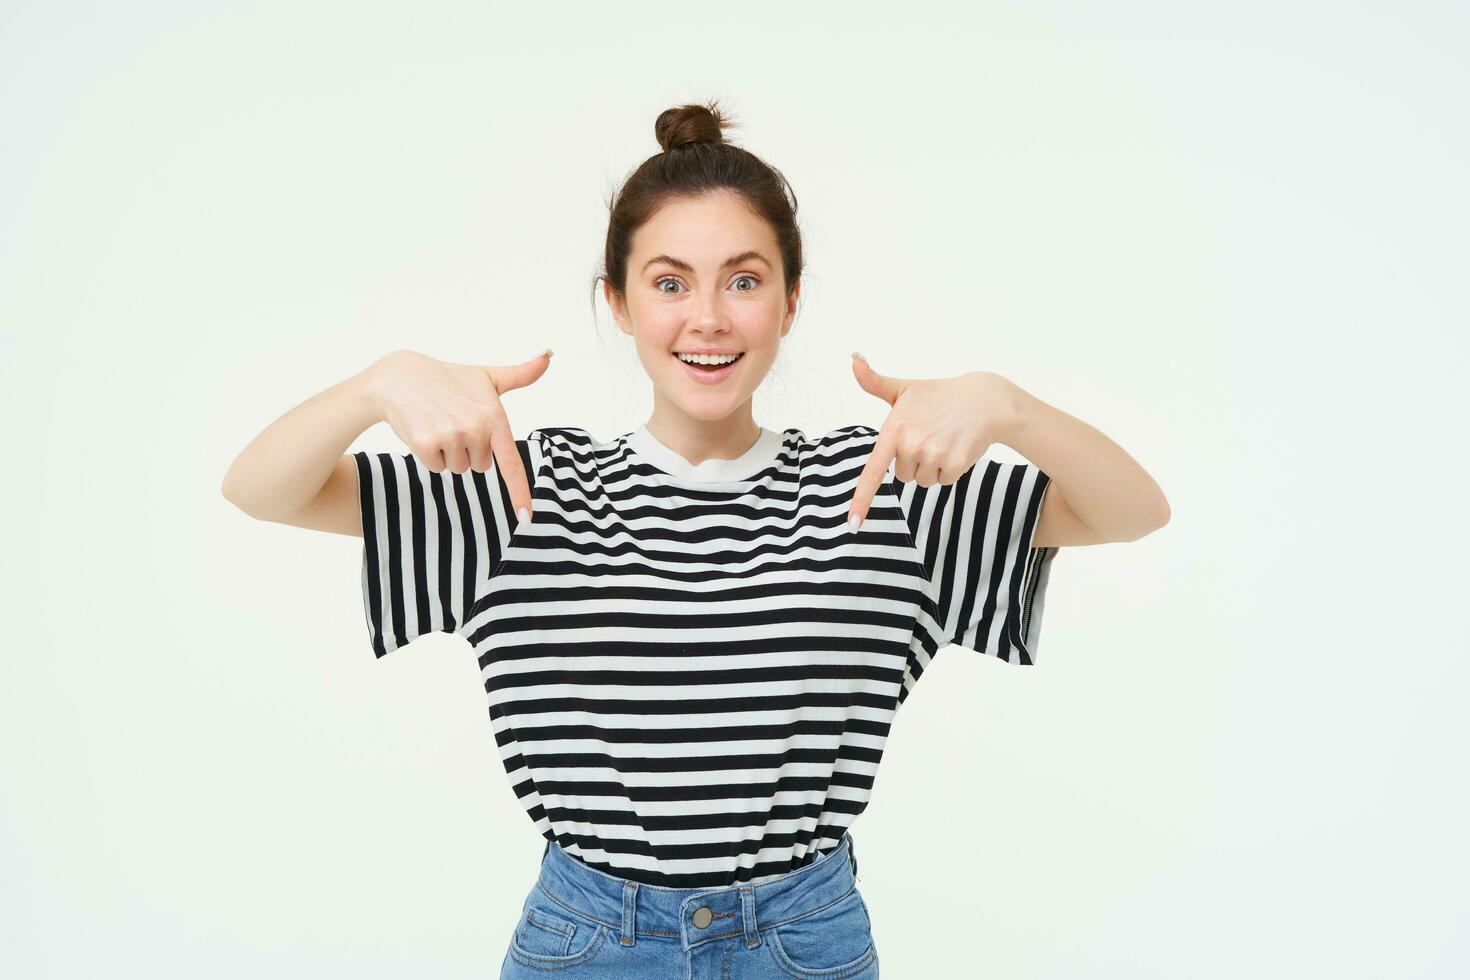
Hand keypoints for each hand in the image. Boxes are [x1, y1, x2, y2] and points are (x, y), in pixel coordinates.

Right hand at [365, 348, 551, 520]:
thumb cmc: (449, 379)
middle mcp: (475, 428)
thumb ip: (520, 375)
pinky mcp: (424, 444)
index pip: (510, 462)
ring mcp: (449, 437)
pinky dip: (429, 455)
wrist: (400, 377)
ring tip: (439, 423)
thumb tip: (548, 355)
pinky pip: (436, 468)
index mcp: (494, 416)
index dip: (519, 492)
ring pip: (458, 469)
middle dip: (468, 450)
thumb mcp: (487, 376)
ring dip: (448, 453)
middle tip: (455, 422)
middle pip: (480, 466)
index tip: (526, 517)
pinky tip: (425, 430)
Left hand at [847, 353, 1018, 528]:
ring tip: (945, 440)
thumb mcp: (905, 388)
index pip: (873, 471)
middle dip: (915, 461)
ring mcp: (933, 454)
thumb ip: (875, 382)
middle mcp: (910, 444)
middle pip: (903, 475)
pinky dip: (950, 470)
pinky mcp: (954, 464)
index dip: (861, 500)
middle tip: (931, 436)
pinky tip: (958, 447)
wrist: (985, 399)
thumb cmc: (940, 395)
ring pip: (924, 481)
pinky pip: (943, 481)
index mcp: (893, 429)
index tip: (852, 524)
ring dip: (933, 467)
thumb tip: (854, 359)